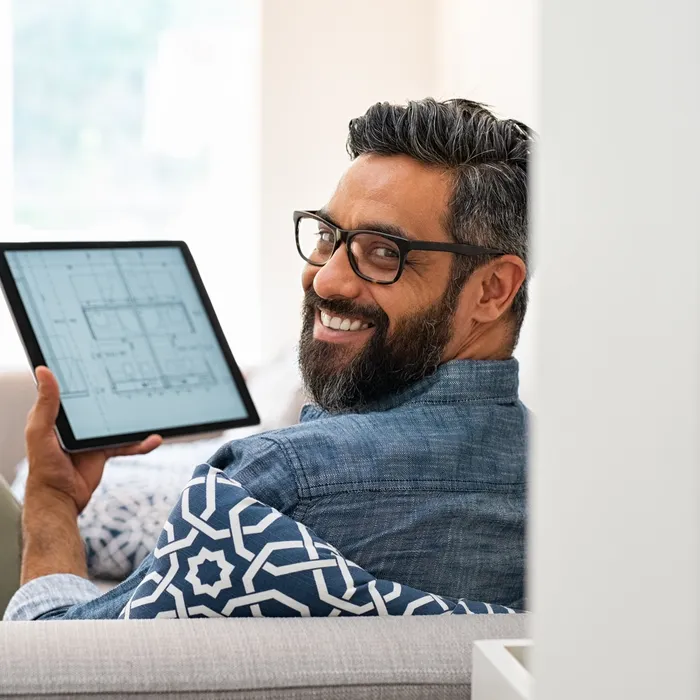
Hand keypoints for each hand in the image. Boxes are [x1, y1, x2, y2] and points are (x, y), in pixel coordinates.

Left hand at [25, 366, 162, 513]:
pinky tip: (153, 440)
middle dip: (116, 393)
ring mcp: (93, 436)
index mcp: (59, 413)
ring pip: (118, 422)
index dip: (85, 375)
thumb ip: (46, 404)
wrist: (60, 499)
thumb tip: (44, 371)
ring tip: (149, 410)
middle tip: (133, 378)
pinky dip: (141, 443)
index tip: (99, 360)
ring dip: (134, 419)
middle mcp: (78, 423)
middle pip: (101, 402)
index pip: (73, 388)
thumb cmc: (44, 468)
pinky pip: (127, 444)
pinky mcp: (104, 450)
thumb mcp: (40, 431)